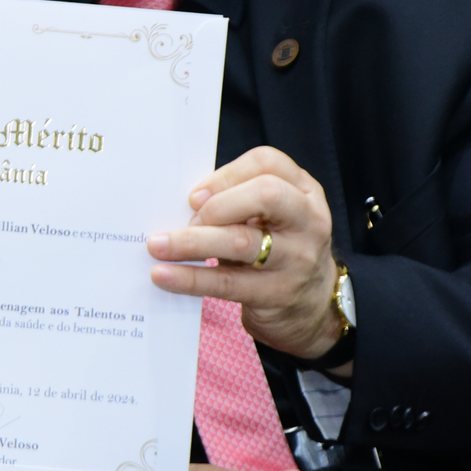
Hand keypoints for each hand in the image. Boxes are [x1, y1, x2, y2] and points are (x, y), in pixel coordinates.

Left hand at [146, 146, 341, 358]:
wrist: (313, 306)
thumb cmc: (279, 248)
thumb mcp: (272, 217)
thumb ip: (239, 200)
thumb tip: (184, 202)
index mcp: (304, 191)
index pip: (268, 163)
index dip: (226, 175)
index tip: (195, 195)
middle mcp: (308, 221)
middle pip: (266, 194)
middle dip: (218, 204)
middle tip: (189, 219)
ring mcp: (297, 259)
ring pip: (241, 242)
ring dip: (191, 242)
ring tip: (158, 245)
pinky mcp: (277, 294)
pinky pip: (227, 283)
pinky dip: (190, 278)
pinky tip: (164, 275)